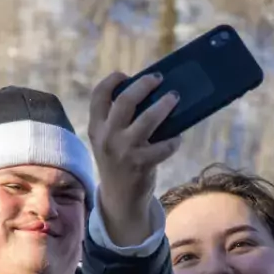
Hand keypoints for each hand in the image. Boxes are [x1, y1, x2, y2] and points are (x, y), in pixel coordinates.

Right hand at [87, 71, 182, 243]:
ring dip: (164, 106)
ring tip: (174, 97)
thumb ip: (117, 120)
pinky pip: (163, 146)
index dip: (111, 81)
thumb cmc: (119, 162)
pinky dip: (173, 140)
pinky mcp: (141, 164)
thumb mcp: (108, 141)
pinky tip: (177, 138)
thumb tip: (147, 92)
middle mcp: (107, 137)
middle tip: (158, 79)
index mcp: (96, 128)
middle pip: (125, 101)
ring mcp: (124, 151)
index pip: (98, 96)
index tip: (125, 74)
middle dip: (143, 85)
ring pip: (147, 119)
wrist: (120, 198)